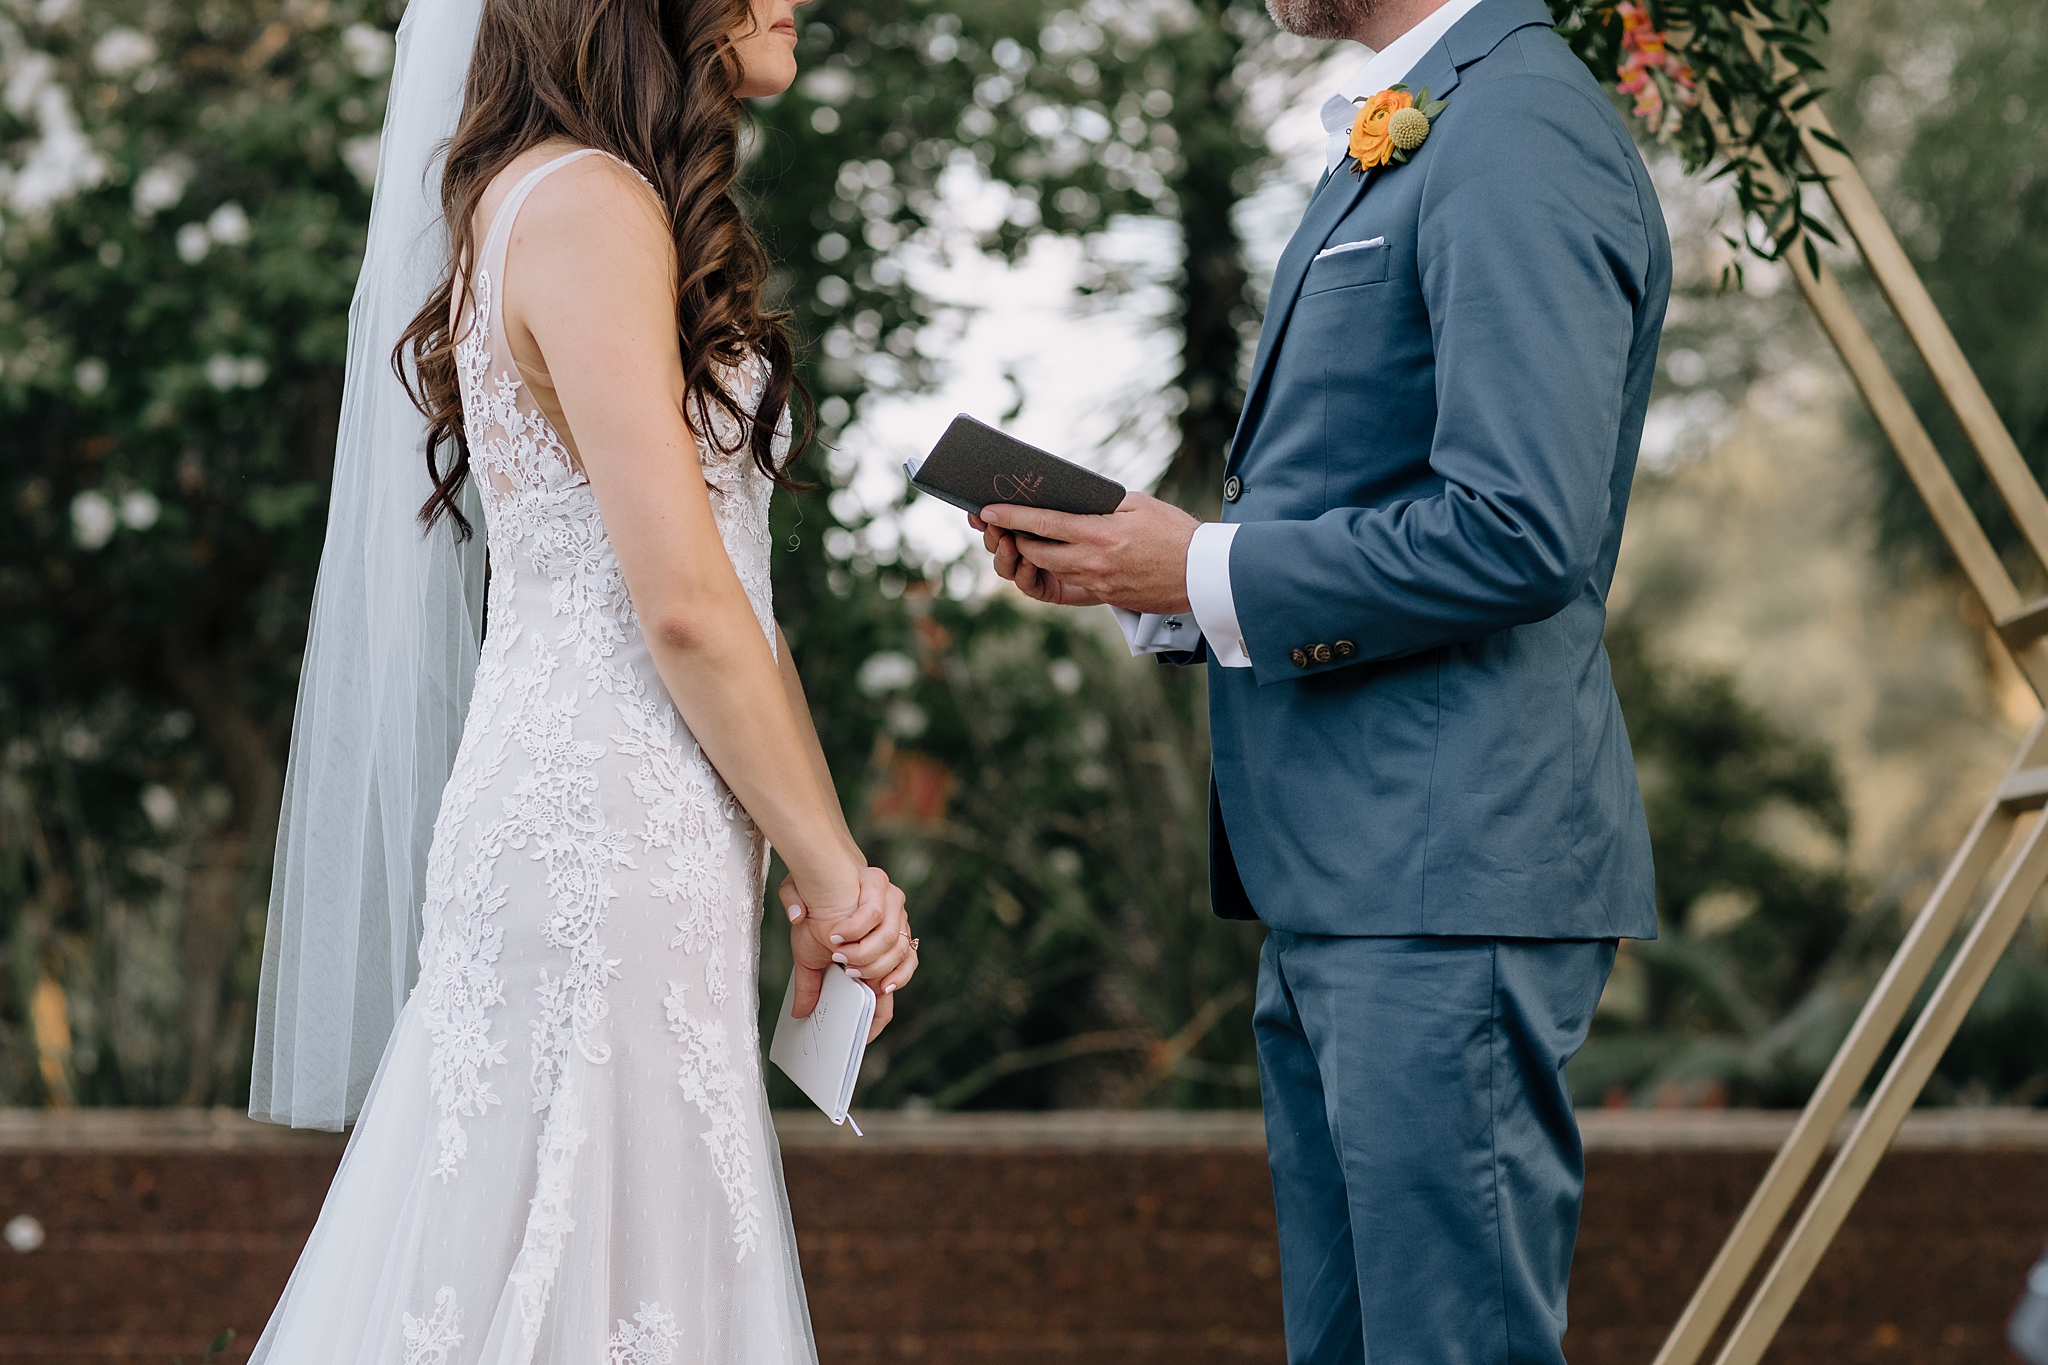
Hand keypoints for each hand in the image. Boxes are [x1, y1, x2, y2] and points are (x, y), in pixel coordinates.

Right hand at [780, 867, 917, 1041]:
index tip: (862, 1037)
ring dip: (865, 951)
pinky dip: (857, 926)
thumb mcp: (809, 956)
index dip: (878, 1018)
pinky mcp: (887, 891)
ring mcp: (895, 915)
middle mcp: (892, 941)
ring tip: (839, 951)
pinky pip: (879, 915)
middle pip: (895, 974)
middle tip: (845, 971)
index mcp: (876, 961)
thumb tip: (799, 1015)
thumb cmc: (816, 916)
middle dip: (869, 974)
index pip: (886, 999)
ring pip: (894, 944)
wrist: (816, 874)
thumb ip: (809, 986)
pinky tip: (838, 931)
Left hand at [971, 492, 1199, 614]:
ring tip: (1028, 539)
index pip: (1041, 523)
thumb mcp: (1139, 503)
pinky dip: (1061, 568)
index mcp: (1098, 533)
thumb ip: (1102, 501)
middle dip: (1015, 540)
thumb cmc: (1175, 532)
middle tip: (1006, 526)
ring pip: (1049, 570)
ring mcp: (1097, 583)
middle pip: (1035, 552)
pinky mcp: (1106, 597)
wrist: (1203, 574)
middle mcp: (1091, 561)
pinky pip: (1072, 582)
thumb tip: (1073, 496)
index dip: (1010, 516)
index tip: (988, 510)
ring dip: (1034, 556)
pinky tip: (1060, 555)